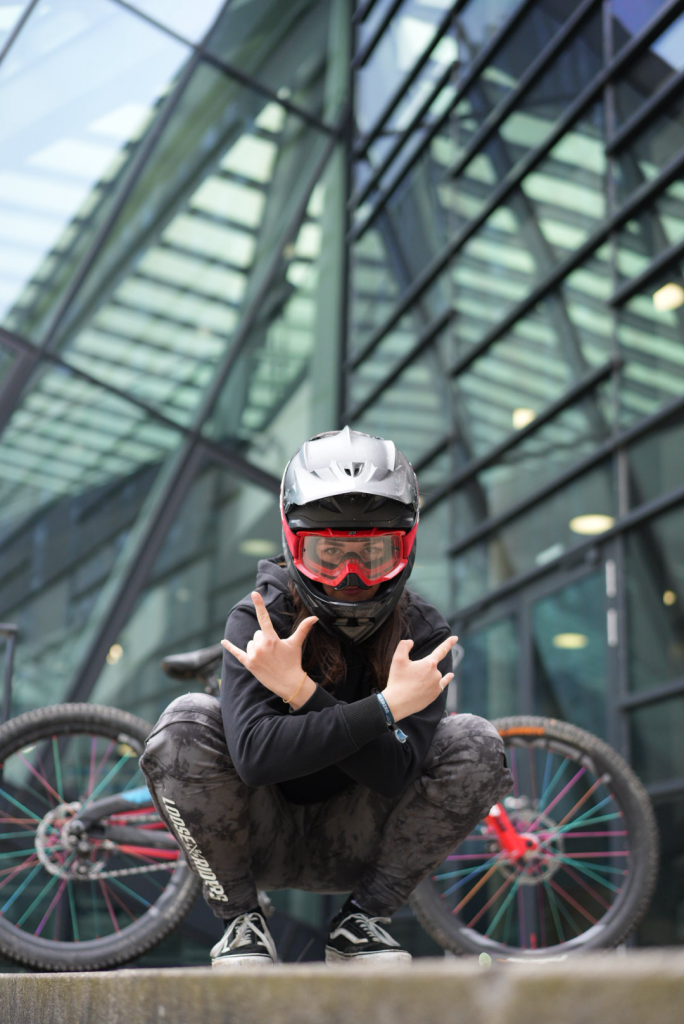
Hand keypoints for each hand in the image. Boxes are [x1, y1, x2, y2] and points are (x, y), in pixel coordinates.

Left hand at [221, 592, 317, 707]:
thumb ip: (303, 628)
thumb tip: (315, 617)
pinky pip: (237, 653)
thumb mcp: (296, 644)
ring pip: (250, 644)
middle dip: (264, 640)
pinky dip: (230, 647)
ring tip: (267, 658)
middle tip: (273, 652)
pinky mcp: (249, 664)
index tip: (254, 593)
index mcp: (271, 638)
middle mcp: (260, 646)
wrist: (289, 683)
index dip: (260, 604)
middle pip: (257, 634)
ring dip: (256, 648)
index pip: (264, 617)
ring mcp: (253, 655)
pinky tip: (224, 642)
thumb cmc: (293, 662)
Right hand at [382, 635, 457, 721]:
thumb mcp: (397, 659)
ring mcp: (436, 685)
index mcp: (429, 664)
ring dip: (426, 676)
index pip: (441, 650)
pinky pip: (441, 684)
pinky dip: (444, 680)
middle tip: (408, 676)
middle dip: (422, 668)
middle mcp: (436, 674)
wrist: (397, 703)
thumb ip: (404, 645)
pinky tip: (450, 675)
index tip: (455, 637)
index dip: (448, 643)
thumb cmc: (397, 680)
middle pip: (431, 665)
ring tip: (412, 684)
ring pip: (433, 675)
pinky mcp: (435, 695)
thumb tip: (411, 642)